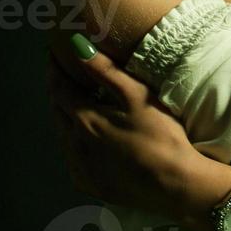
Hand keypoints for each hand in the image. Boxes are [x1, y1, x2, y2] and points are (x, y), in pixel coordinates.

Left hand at [46, 43, 201, 224]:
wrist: (176, 185)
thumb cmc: (160, 135)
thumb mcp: (137, 96)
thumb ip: (105, 70)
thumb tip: (74, 44)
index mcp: (84, 120)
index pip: (59, 88)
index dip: (55, 68)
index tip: (54, 52)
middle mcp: (74, 145)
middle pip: (57, 112)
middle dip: (58, 91)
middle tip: (65, 75)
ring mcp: (80, 169)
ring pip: (64, 136)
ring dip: (65, 117)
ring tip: (76, 104)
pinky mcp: (90, 186)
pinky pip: (73, 159)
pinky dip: (75, 143)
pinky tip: (87, 141)